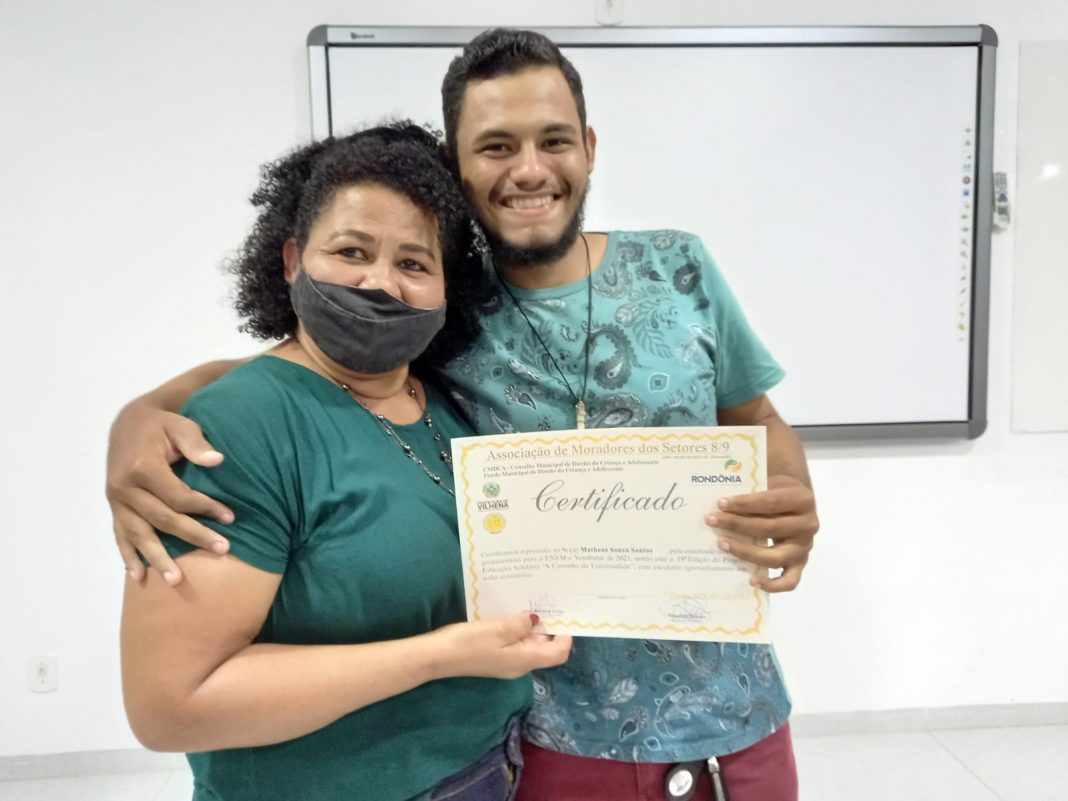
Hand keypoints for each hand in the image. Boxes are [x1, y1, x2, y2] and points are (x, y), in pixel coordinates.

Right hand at [106, 402, 232, 584]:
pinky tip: (137, 577)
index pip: (178, 497)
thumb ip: (196, 443)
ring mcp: (116, 501)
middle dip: (194, 536)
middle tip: (223, 550)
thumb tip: (217, 460)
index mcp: (141, 467)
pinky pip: (120, 536)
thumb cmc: (162, 425)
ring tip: (176, 580)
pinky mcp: (114, 508)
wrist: (129, 423)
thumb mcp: (180, 425)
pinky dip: (128, 557)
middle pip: (162, 519)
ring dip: (157, 558)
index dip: (205, 508)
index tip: (230, 517)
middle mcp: (124, 487)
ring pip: (139, 535)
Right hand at [432, 612, 572, 679]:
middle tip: (546, 600)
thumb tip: (535, 620)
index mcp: (525, 660)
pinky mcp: (495, 656)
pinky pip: (514, 642)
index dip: (565, 635)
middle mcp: (520, 664)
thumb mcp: (499, 628)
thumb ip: (521, 624)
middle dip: (547, 626)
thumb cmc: (469, 643)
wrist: (437, 656)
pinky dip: (517, 628)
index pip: (558, 653)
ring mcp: (507, 661)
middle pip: (545, 647)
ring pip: (529, 643)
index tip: (563, 613)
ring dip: (531, 625)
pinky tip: (511, 612)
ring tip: (529, 602)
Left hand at [705, 474, 817, 591]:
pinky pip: (790, 581)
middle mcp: (808, 525)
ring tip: (722, 544)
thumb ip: (751, 489)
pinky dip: (772, 584)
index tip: (721, 503)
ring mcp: (805, 547)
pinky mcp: (800, 564)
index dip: (744, 503)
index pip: (770, 502)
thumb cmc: (777, 490)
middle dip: (736, 524)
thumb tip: (720, 503)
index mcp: (802, 499)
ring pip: (775, 557)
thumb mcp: (769, 483)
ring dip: (745, 551)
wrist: (797, 501)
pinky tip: (751, 580)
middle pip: (769, 528)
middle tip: (712, 520)